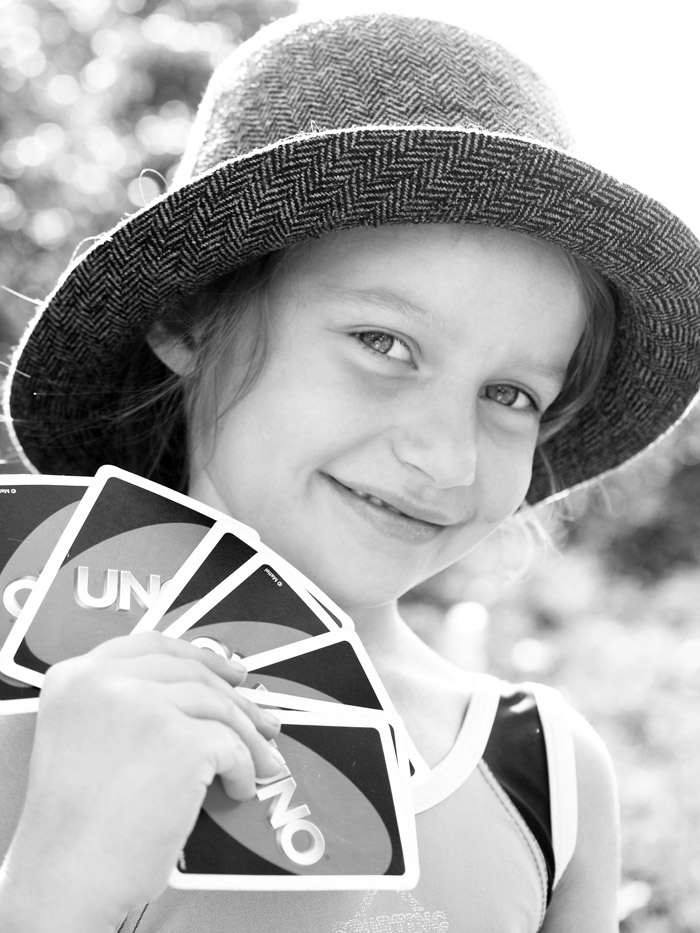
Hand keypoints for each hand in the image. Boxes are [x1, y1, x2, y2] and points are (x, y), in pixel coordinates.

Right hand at [1, 632, 282, 929]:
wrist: (64, 879)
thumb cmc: (74, 828)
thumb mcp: (83, 739)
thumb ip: (122, 706)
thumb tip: (197, 696)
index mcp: (76, 677)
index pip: (151, 645)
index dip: (199, 656)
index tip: (229, 671)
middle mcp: (106, 680)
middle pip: (190, 672)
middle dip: (234, 697)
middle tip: (262, 719)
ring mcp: (144, 705)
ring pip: (217, 706)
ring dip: (247, 736)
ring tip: (262, 761)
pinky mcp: (180, 739)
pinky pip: (229, 745)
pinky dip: (243, 767)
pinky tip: (238, 786)